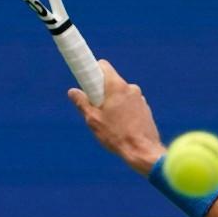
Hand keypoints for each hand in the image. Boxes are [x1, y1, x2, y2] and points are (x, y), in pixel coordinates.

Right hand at [69, 60, 166, 174]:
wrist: (142, 151)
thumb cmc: (117, 135)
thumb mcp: (93, 119)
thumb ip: (82, 103)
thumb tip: (73, 92)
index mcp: (117, 86)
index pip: (103, 66)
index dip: (92, 70)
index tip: (87, 81)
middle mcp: (130, 88)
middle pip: (111, 82)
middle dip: (101, 91)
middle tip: (95, 108)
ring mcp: (140, 98)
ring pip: (120, 94)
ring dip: (113, 102)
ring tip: (109, 121)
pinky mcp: (145, 108)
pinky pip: (129, 103)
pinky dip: (123, 110)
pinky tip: (121, 125)